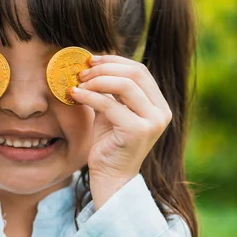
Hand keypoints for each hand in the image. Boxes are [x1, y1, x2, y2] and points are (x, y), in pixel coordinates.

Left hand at [70, 55, 171, 207]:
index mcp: (159, 104)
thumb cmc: (109, 143)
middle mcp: (162, 112)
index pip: (140, 71)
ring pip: (125, 85)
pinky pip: (110, 105)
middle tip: (82, 72)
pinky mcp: (138, 131)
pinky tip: (75, 94)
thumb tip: (94, 61)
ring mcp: (152, 122)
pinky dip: (90, 96)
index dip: (114, 61)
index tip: (91, 60)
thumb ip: (110, 90)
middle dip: (105, 68)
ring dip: (97, 80)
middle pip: (135, 73)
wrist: (110, 177)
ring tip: (78, 83)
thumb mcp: (112, 110)